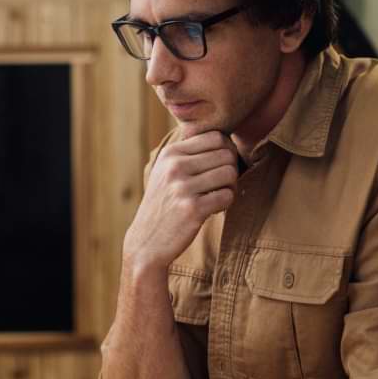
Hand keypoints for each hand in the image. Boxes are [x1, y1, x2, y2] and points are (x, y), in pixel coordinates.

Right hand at [123, 130, 237, 270]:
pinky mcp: (193, 209)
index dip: (226, 150)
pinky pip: (227, 196)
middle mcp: (175, 167)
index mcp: (170, 154)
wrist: (146, 242)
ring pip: (230, 173)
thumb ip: (188, 153)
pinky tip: (213, 209)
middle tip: (221, 185)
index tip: (219, 167)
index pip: (215, 136)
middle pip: (226, 154)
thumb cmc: (163, 205)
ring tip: (217, 196)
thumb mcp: (165, 172)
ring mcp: (183, 188)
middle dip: (231, 169)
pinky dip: (226, 203)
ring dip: (230, 187)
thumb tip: (225, 138)